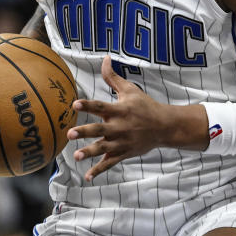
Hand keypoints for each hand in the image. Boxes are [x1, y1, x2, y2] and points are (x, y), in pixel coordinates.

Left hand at [68, 57, 172, 181]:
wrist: (165, 126)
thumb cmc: (145, 105)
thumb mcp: (130, 90)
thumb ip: (113, 77)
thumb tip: (105, 58)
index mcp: (120, 110)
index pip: (101, 106)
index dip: (88, 105)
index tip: (75, 104)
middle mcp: (120, 126)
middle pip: (100, 130)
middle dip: (85, 132)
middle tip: (70, 134)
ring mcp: (122, 141)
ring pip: (104, 148)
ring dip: (90, 152)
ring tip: (77, 156)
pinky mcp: (124, 153)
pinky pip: (111, 162)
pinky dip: (100, 170)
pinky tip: (88, 176)